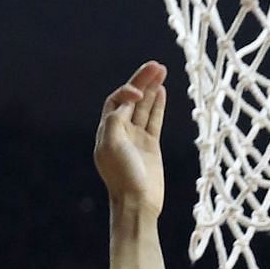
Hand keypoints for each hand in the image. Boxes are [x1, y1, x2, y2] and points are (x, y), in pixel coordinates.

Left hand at [94, 62, 166, 217]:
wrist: (138, 203)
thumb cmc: (122, 176)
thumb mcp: (111, 145)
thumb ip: (115, 120)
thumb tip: (126, 101)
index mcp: (107, 132)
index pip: (116, 101)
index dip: (127, 91)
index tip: (138, 93)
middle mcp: (121, 133)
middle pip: (131, 100)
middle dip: (142, 81)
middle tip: (156, 65)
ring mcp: (137, 139)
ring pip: (144, 107)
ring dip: (152, 89)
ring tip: (162, 71)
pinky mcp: (151, 146)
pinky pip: (154, 120)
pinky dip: (157, 105)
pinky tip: (162, 91)